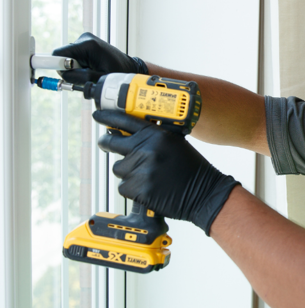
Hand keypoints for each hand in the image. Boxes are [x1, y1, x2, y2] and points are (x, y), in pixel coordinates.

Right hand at [52, 32, 147, 83]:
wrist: (129, 66)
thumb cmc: (119, 72)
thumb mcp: (99, 78)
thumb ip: (81, 77)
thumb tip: (64, 75)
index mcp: (88, 45)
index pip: (60, 54)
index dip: (57, 65)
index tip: (48, 71)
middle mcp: (85, 39)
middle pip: (63, 57)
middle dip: (70, 69)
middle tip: (84, 77)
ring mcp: (85, 40)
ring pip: (68, 58)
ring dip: (76, 68)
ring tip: (91, 72)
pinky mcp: (86, 43)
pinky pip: (74, 57)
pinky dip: (79, 65)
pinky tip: (90, 68)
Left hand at [93, 110, 239, 234]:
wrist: (203, 192)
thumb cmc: (191, 168)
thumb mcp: (175, 143)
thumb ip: (153, 137)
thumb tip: (128, 134)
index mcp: (156, 135)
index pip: (124, 120)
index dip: (107, 116)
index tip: (98, 115)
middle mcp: (146, 149)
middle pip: (110, 143)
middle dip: (106, 143)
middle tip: (107, 144)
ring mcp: (140, 169)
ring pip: (118, 168)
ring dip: (128, 172)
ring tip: (147, 175)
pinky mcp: (137, 189)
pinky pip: (123, 187)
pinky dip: (133, 189)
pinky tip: (149, 188)